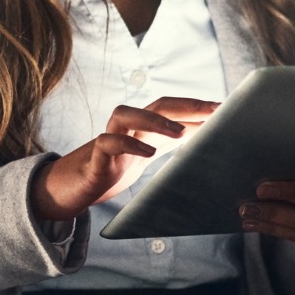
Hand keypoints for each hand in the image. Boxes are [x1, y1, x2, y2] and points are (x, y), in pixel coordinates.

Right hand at [30, 97, 219, 220]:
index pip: (170, 108)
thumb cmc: (110, 170)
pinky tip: (148, 152)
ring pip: (126, 113)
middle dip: (185, 105)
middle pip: (155, 104)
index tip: (224, 108)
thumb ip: (168, 146)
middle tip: (213, 111)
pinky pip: (108, 142)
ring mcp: (107, 139)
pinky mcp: (94, 157)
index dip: (196, 106)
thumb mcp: (144, 156)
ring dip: (154, 119)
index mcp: (140, 128)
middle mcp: (125, 127)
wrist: (70, 189)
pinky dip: (128, 143)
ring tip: (180, 132)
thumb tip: (204, 141)